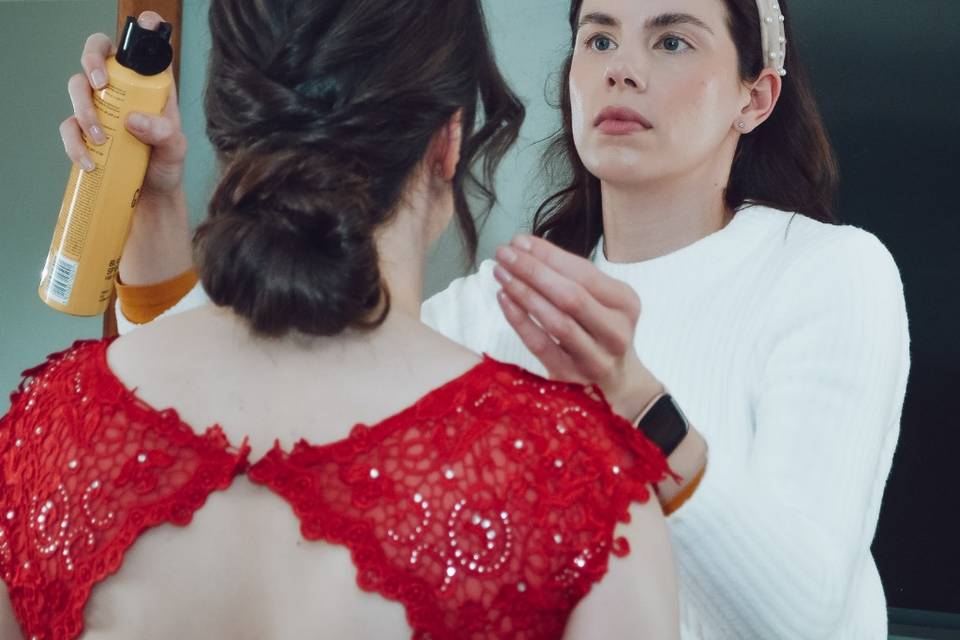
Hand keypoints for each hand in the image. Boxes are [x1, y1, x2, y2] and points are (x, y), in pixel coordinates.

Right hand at [60, 12, 192, 285]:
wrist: (151, 198)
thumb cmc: (166, 166)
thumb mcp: (176, 150)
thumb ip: (165, 134)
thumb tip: (135, 120)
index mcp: (151, 86)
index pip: (144, 49)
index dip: (142, 31)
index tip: (143, 27)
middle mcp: (123, 90)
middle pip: (98, 53)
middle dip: (93, 61)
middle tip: (100, 84)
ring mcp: (101, 108)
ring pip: (77, 86)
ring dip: (84, 109)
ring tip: (101, 139)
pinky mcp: (84, 130)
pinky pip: (68, 126)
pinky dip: (75, 143)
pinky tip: (90, 161)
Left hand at [493, 234, 662, 420]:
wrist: (618, 380)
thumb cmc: (600, 328)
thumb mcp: (600, 299)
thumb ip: (570, 275)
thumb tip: (524, 247)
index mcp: (626, 304)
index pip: (584, 273)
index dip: (549, 255)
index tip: (519, 241)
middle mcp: (616, 332)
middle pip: (571, 296)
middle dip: (533, 271)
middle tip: (504, 253)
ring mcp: (595, 358)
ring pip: (556, 322)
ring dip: (524, 293)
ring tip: (501, 273)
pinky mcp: (571, 376)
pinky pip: (541, 346)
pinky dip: (520, 321)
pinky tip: (504, 299)